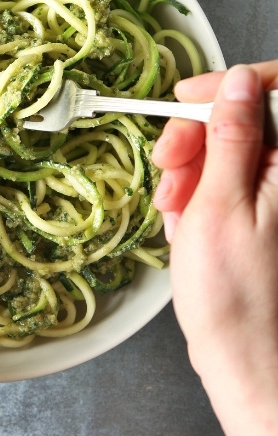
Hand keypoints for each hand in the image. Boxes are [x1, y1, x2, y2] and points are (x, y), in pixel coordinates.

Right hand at [152, 63, 277, 435]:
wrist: (240, 353)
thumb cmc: (231, 293)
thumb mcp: (218, 204)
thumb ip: (230, 137)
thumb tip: (237, 82)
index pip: (270, 93)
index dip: (225, 86)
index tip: (185, 98)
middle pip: (239, 120)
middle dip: (194, 139)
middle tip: (168, 169)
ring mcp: (272, 193)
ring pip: (222, 150)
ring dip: (188, 172)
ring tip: (174, 209)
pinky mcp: (256, 208)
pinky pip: (218, 179)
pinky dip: (193, 194)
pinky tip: (184, 221)